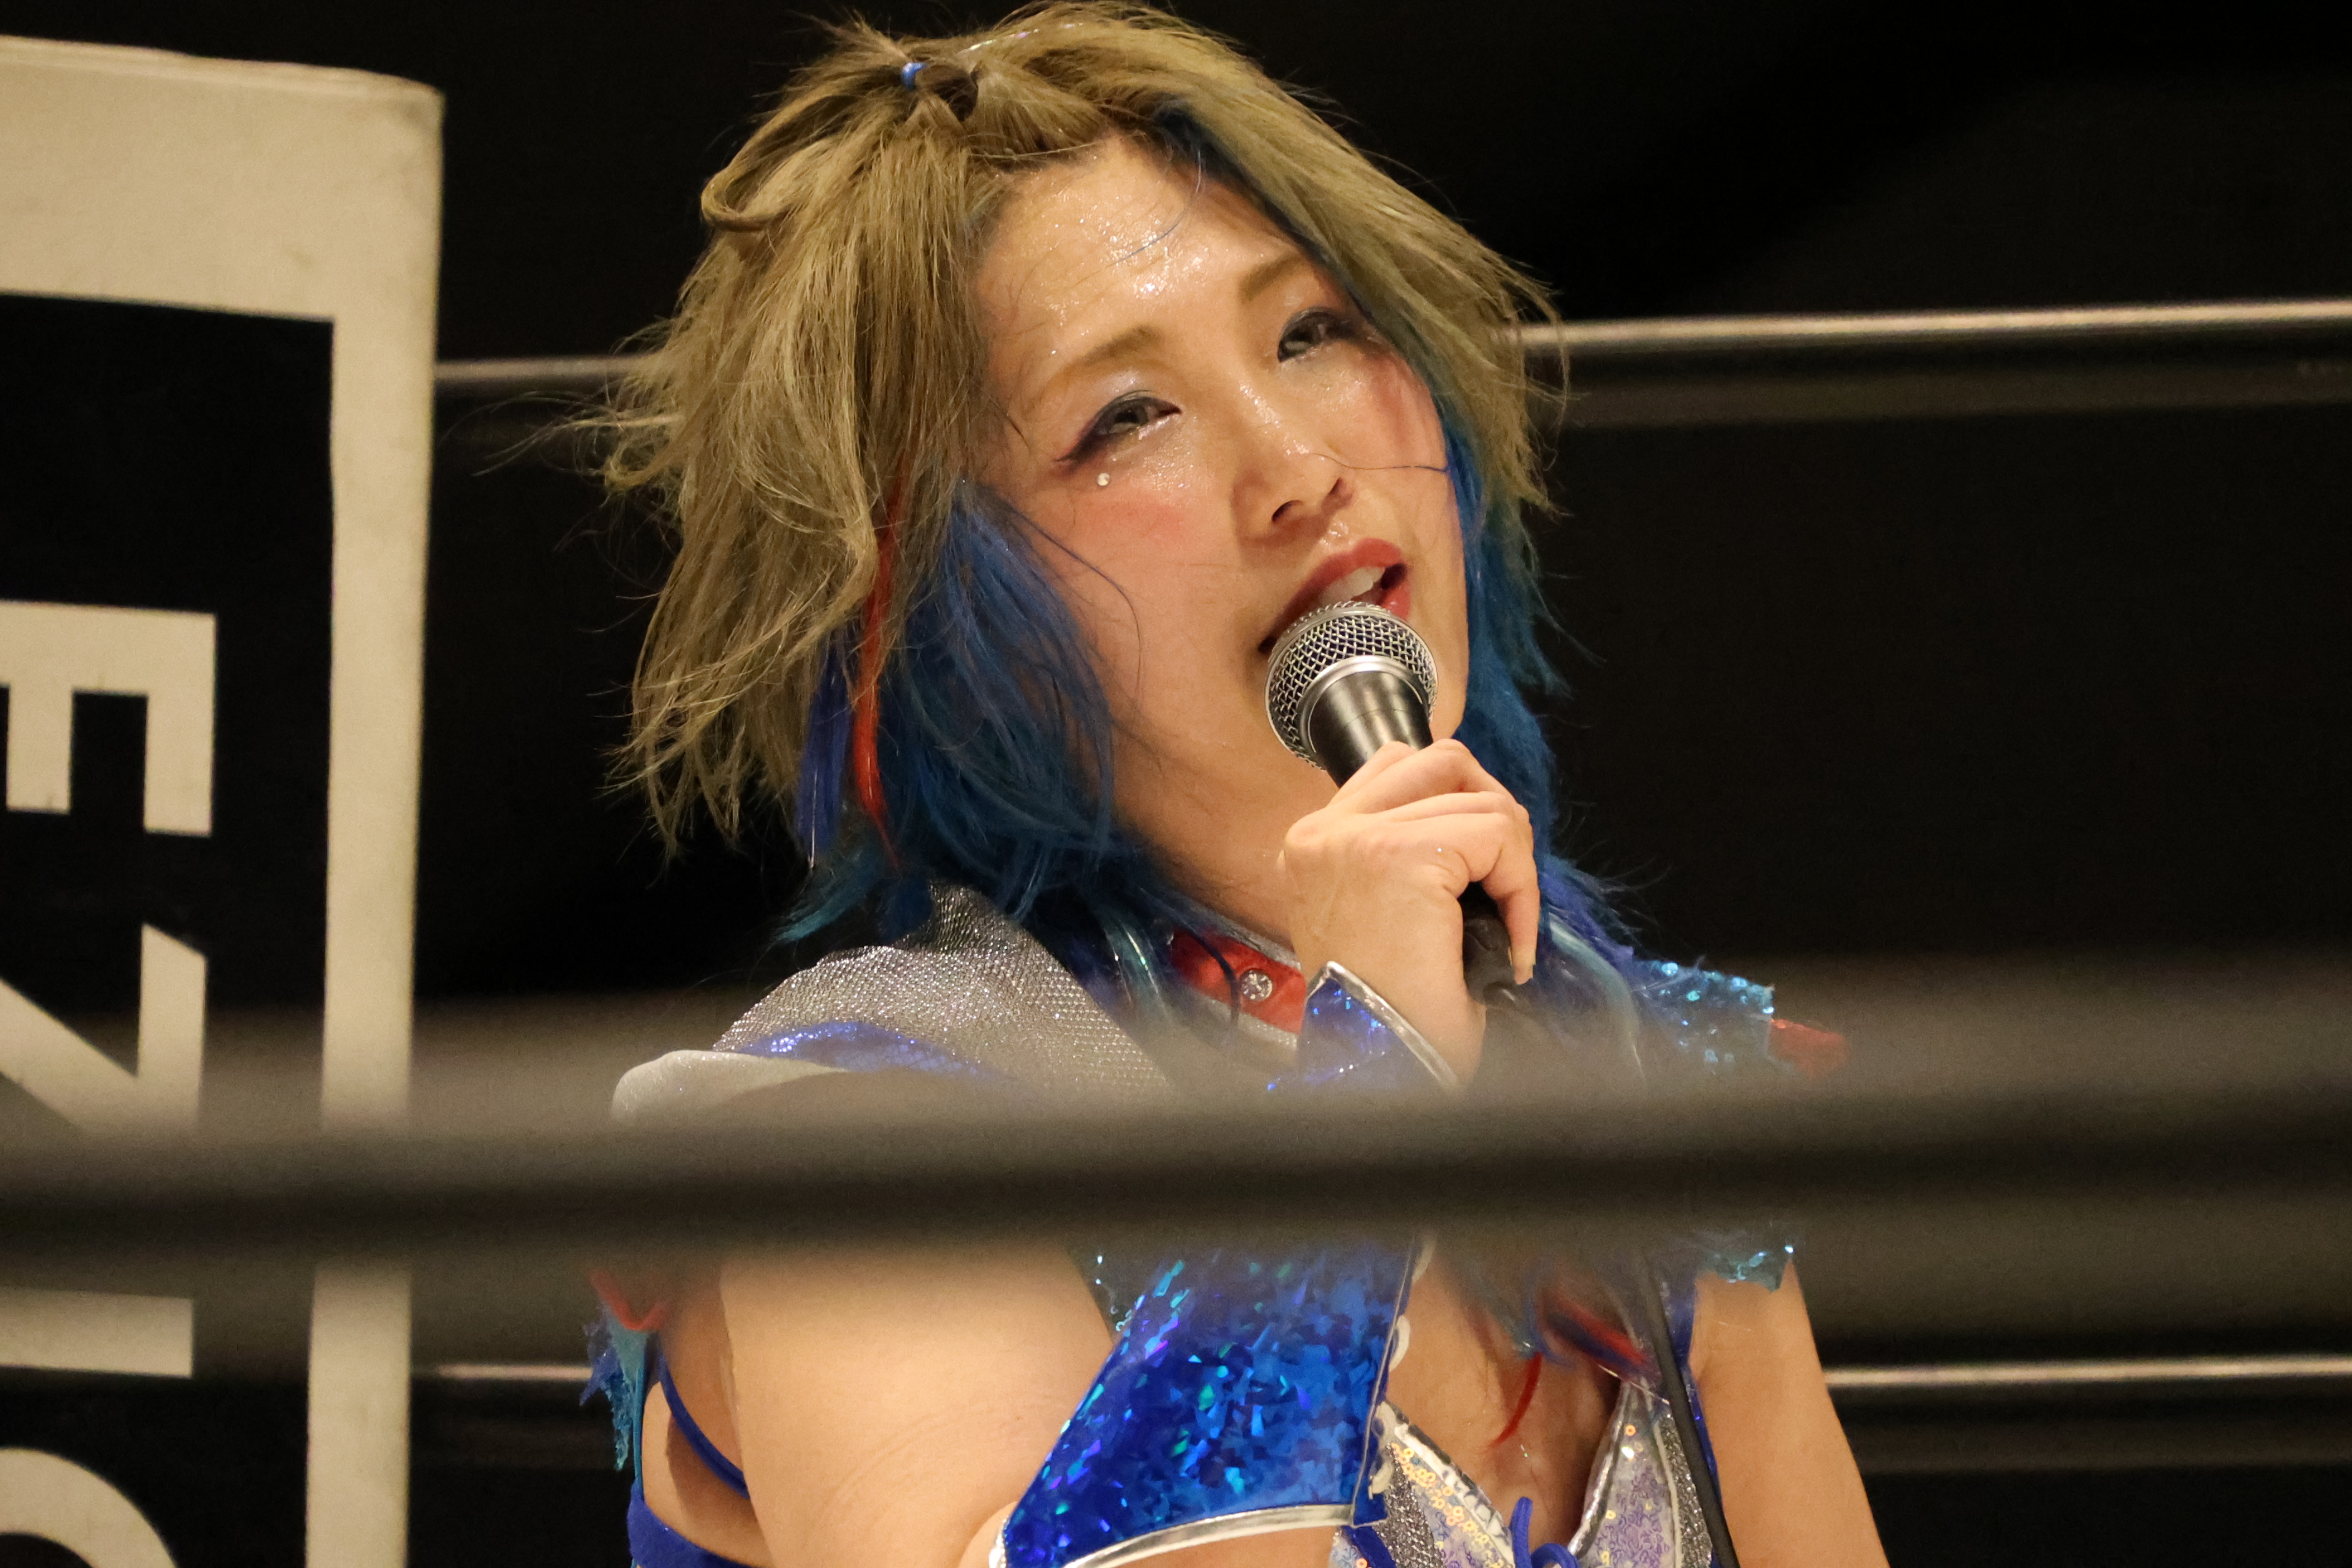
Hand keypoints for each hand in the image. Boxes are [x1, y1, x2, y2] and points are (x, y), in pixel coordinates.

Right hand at [1278, 739, 1539, 1078]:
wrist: (1377, 1071)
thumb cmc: (1386, 1017)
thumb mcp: (1378, 918)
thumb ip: (1403, 855)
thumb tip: (1477, 819)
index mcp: (1312, 844)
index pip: (1398, 766)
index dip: (1458, 805)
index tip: (1476, 872)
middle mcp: (1323, 832)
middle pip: (1443, 761)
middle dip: (1493, 816)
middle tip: (1502, 888)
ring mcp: (1357, 839)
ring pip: (1481, 800)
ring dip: (1513, 865)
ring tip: (1503, 930)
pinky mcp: (1401, 856)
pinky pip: (1498, 835)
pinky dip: (1522, 889)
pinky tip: (1509, 946)